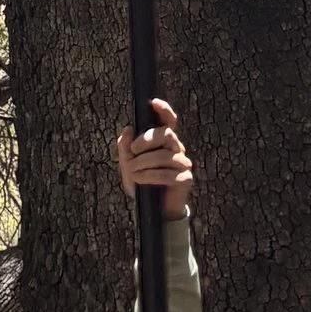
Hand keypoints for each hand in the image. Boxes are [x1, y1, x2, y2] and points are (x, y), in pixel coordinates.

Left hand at [115, 97, 193, 217]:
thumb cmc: (140, 181)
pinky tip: (141, 180)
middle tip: (133, 151)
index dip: (163, 110)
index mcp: (163, 141)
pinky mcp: (186, 179)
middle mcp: (176, 149)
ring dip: (144, 163)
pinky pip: (168, 174)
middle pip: (166, 134)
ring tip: (133, 172)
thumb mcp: (127, 163)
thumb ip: (125, 146)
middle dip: (146, 140)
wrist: (151, 209)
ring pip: (164, 156)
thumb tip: (128, 129)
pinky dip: (150, 177)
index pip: (169, 121)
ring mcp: (183, 164)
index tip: (152, 102)